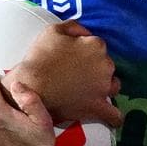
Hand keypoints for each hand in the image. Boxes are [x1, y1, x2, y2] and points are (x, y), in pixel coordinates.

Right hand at [5, 20, 121, 127]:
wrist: (31, 86)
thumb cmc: (40, 57)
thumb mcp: (53, 30)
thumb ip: (74, 27)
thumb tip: (85, 33)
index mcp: (96, 46)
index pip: (97, 46)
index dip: (85, 51)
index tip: (74, 57)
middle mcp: (105, 66)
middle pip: (106, 66)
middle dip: (95, 69)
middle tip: (77, 74)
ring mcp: (103, 88)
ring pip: (113, 86)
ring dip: (105, 87)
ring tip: (89, 90)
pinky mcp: (97, 107)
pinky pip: (114, 115)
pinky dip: (114, 117)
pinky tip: (112, 117)